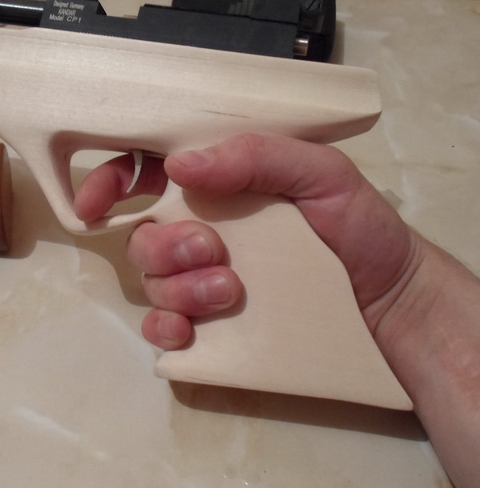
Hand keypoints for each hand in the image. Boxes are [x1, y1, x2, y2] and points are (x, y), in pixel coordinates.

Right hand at [75, 133, 418, 349]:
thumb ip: (257, 156)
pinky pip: (162, 328)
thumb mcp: (322, 175)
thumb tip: (180, 166)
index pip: (145, 172)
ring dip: (178, 288)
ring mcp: (201, 280)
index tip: (97, 203)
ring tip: (231, 290)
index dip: (110, 182)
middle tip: (212, 249)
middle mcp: (202, 230)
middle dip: (166, 245)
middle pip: (142, 236)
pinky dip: (165, 329)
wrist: (390, 299)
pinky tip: (189, 331)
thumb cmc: (359, 227)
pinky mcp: (209, 323)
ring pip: (151, 284)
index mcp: (220, 184)